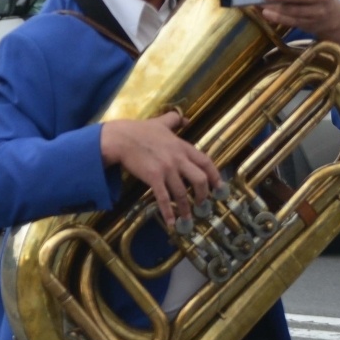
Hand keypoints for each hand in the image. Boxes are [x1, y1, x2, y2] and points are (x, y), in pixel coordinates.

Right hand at [100, 111, 220, 227]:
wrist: (120, 138)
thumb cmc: (139, 130)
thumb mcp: (160, 122)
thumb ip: (174, 120)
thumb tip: (186, 118)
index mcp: (182, 147)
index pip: (206, 162)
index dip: (216, 176)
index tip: (220, 187)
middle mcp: (178, 159)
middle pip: (200, 180)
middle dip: (204, 194)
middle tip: (203, 204)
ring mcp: (166, 169)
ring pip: (183, 193)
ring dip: (186, 208)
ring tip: (188, 218)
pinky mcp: (153, 178)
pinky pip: (164, 198)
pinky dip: (169, 212)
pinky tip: (172, 222)